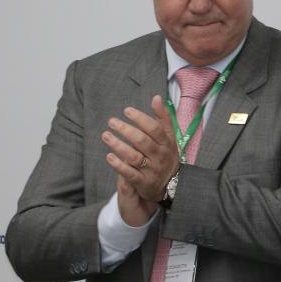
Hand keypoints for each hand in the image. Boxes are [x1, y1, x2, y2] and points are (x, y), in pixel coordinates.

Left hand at [102, 95, 179, 225]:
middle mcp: (159, 156)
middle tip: (112, 121)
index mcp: (166, 143)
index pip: (154, 128)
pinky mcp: (143, 182)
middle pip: (143, 142)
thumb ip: (163, 117)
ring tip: (106, 135)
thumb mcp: (169, 136)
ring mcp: (151, 170)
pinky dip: (119, 165)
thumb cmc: (166, 154)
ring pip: (134, 157)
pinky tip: (109, 156)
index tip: (127, 110)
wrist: (174, 184)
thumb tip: (157, 97)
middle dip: (126, 130)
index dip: (140, 119)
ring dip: (119, 146)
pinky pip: (130, 174)